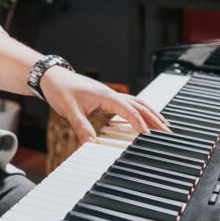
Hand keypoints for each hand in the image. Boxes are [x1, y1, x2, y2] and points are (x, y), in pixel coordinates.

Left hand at [40, 66, 168, 143]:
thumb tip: (91, 144)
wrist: (51, 76)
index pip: (129, 111)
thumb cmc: (60, 89)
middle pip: (139, 106)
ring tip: (163, 125)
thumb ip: (82, 127)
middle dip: (154, 118)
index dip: (140, 124)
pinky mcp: (105, 98)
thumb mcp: (70, 110)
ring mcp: (109, 95)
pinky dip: (139, 111)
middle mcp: (111, 94)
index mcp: (106, 96)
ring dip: (150, 113)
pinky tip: (141, 119)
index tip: (150, 137)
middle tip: (168, 132)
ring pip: (136, 103)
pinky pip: (128, 104)